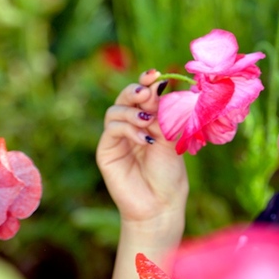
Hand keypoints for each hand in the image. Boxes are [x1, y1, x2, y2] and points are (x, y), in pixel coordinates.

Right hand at [97, 69, 188, 229]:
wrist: (161, 203)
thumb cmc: (170, 173)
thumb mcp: (171, 139)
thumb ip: (164, 115)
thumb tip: (160, 85)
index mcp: (150, 120)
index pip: (144, 94)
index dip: (147, 81)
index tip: (157, 75)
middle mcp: (131, 125)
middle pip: (125, 97)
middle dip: (136, 90)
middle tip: (147, 92)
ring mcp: (117, 138)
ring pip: (115, 110)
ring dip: (133, 112)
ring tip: (149, 122)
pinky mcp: (106, 150)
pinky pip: (112, 129)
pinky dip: (129, 129)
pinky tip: (145, 140)